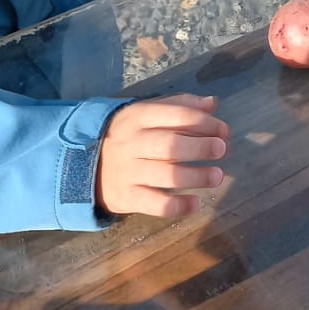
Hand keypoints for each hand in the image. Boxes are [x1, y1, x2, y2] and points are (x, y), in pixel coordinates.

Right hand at [95, 94, 229, 218]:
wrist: (84, 164)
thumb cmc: (128, 135)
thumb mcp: (146, 113)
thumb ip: (180, 106)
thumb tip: (212, 104)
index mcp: (139, 116)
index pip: (177, 115)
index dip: (205, 122)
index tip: (224, 131)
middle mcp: (132, 143)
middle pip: (171, 145)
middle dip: (201, 147)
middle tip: (222, 150)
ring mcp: (128, 171)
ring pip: (167, 175)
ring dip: (196, 176)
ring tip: (217, 176)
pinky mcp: (126, 197)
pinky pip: (155, 204)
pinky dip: (178, 206)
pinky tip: (196, 203)